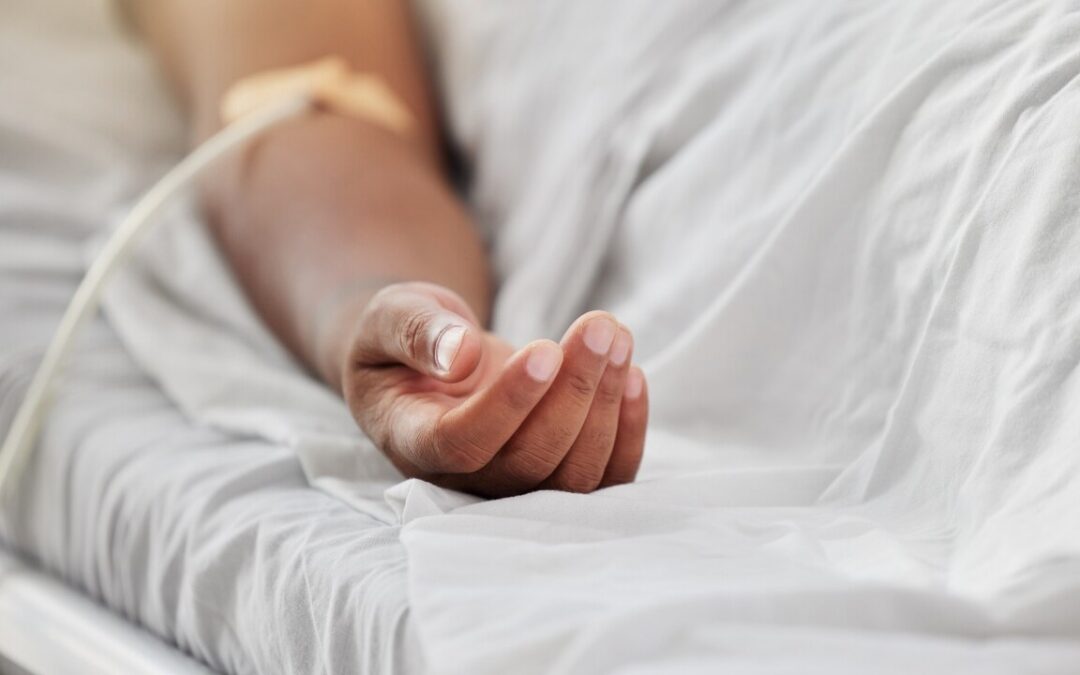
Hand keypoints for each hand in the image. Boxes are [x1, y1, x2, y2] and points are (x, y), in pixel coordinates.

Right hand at [337, 282, 647, 497]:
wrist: (428, 362)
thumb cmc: (401, 339)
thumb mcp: (390, 317)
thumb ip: (415, 333)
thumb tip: (460, 353)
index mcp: (413, 441)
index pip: (463, 443)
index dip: (510, 403)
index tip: (545, 349)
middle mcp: (464, 478)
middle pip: (530, 460)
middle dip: (574, 391)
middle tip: (600, 327)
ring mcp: (513, 482)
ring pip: (572, 474)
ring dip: (606, 404)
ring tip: (616, 336)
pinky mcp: (553, 474)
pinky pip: (601, 476)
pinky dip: (627, 430)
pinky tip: (632, 374)